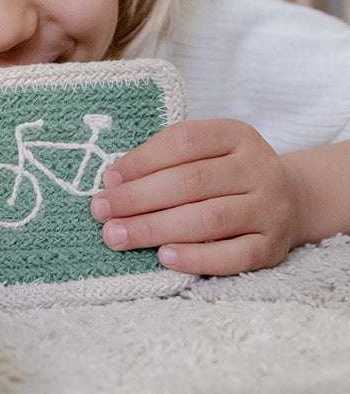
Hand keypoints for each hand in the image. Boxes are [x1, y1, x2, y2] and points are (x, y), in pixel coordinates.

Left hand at [89, 119, 302, 275]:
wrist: (293, 201)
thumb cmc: (226, 176)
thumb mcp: (205, 152)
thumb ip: (164, 160)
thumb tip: (114, 182)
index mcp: (236, 136)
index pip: (184, 142)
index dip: (141, 160)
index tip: (108, 180)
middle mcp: (258, 169)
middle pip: (190, 182)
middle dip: (137, 198)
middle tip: (99, 211)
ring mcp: (270, 208)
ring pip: (208, 220)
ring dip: (155, 229)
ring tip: (117, 236)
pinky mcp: (273, 246)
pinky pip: (235, 256)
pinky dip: (197, 257)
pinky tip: (164, 257)